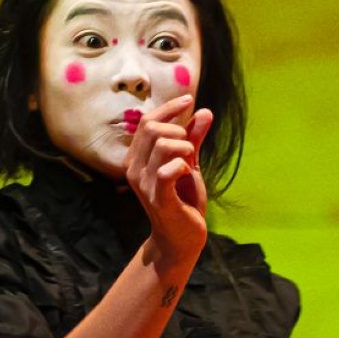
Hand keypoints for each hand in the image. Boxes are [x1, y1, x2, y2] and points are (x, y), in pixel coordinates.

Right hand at [124, 94, 213, 264]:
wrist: (182, 238)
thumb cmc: (183, 200)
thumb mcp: (189, 164)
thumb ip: (193, 139)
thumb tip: (204, 111)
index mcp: (137, 158)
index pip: (147, 121)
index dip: (169, 108)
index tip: (190, 99)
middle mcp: (134, 169)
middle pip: (153, 128)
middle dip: (179, 131)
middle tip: (190, 150)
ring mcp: (145, 184)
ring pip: (163, 145)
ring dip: (185, 148)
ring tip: (190, 164)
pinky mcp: (159, 199)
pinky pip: (168, 170)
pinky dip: (184, 166)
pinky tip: (188, 175)